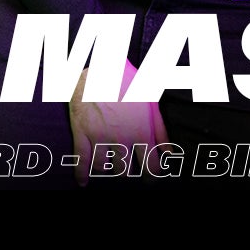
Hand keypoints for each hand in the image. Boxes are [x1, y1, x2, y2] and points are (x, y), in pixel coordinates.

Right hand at [69, 59, 167, 185]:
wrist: (98, 67)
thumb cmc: (128, 83)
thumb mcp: (151, 104)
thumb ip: (161, 131)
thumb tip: (169, 153)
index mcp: (141, 132)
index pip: (150, 168)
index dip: (151, 175)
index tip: (150, 176)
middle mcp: (121, 138)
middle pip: (126, 171)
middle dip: (128, 170)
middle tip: (128, 167)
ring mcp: (99, 136)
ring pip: (105, 167)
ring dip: (109, 168)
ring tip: (111, 163)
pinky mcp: (81, 131)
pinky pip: (80, 159)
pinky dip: (81, 174)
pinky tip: (83, 182)